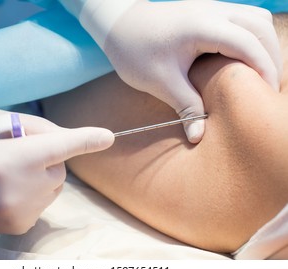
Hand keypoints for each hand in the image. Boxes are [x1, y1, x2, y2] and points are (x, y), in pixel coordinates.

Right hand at [0, 110, 113, 236]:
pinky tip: (9, 190)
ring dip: (43, 175)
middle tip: (20, 154)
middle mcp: (19, 189)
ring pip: (55, 185)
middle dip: (49, 157)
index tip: (108, 137)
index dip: (84, 140)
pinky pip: (45, 201)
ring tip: (12, 173)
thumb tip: (64, 137)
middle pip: (59, 167)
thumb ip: (31, 126)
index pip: (56, 147)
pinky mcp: (23, 225)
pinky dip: (35, 192)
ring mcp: (22, 212)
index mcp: (8, 159)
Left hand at [79, 0, 281, 142]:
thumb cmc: (135, 51)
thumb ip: (186, 107)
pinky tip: (243, 58)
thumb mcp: (160, 83)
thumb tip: (199, 135)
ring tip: (259, 74)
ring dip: (264, 44)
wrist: (118, 26)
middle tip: (267, 88)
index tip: (266, 95)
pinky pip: (243, 17)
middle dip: (271, 57)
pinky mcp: (207, 9)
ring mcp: (211, 6)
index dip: (265, 69)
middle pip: (261, 27)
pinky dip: (251, 36)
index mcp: (202, 26)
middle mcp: (213, 10)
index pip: (249, 44)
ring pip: (256, 18)